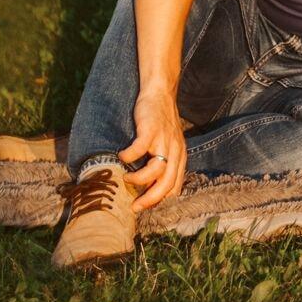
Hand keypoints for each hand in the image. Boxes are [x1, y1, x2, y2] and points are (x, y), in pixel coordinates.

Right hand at [119, 86, 187, 211]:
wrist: (160, 94)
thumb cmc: (161, 122)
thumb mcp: (169, 145)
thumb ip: (164, 163)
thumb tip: (148, 186)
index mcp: (179, 157)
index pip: (174, 187)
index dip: (160, 201)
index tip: (145, 208)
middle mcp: (175, 151)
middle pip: (167, 183)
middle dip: (150, 199)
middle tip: (134, 207)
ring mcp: (164, 140)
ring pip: (157, 169)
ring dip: (139, 179)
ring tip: (126, 178)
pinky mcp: (151, 129)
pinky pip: (140, 148)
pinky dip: (130, 156)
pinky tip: (122, 157)